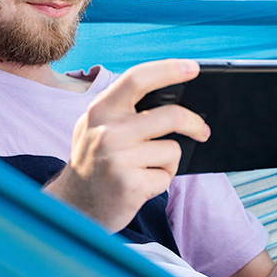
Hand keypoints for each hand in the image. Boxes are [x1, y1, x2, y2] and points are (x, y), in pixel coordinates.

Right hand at [45, 59, 209, 232]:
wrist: (74, 208)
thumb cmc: (94, 162)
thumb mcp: (96, 127)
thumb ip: (124, 110)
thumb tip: (175, 99)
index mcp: (100, 110)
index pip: (137, 78)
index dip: (168, 69)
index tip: (192, 68)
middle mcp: (107, 131)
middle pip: (170, 115)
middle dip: (194, 123)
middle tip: (202, 131)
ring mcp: (118, 159)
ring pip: (172, 149)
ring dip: (167, 162)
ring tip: (144, 169)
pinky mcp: (130, 185)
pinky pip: (166, 176)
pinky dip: (160, 182)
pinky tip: (140, 185)